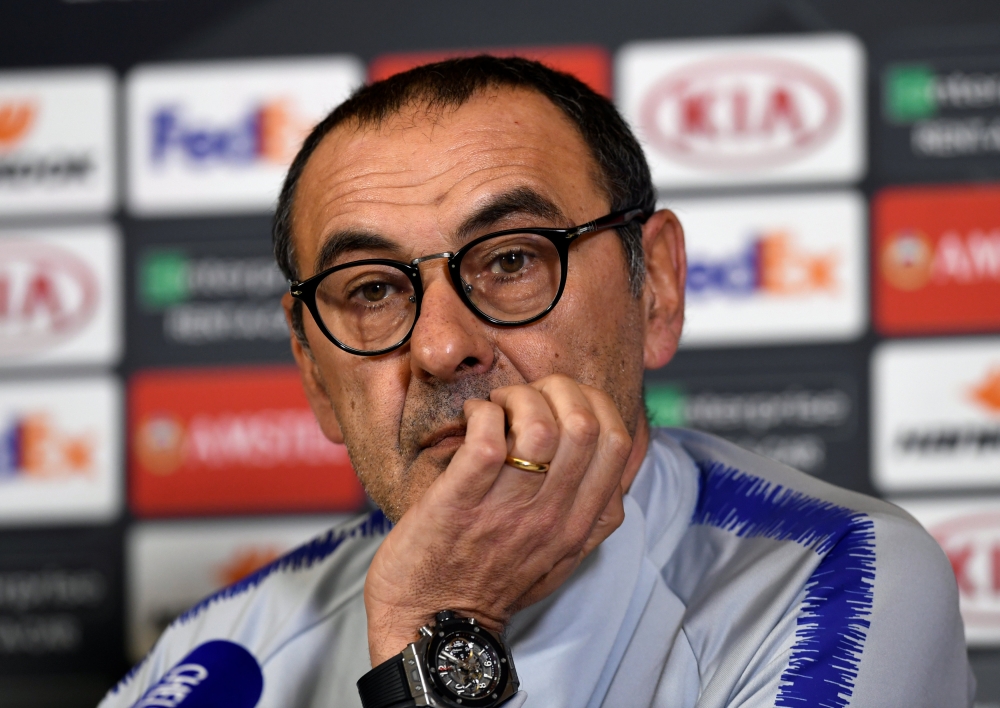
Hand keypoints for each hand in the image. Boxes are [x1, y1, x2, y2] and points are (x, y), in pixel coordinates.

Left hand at [363, 374, 631, 665]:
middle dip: (556, 390)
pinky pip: (487, 436)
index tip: (561, 401)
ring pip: (540, 426)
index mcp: (583, 525)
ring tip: (496, 408)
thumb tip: (601, 455)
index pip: (618, 441)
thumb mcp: (561, 554)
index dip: (593, 402)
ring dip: (516, 399)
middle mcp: (554, 517)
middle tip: (525, 398)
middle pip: (585, 424)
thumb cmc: (492, 582)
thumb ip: (588, 510)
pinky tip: (471, 419)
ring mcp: (509, 510)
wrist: (435, 625)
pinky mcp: (462, 502)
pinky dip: (482, 413)